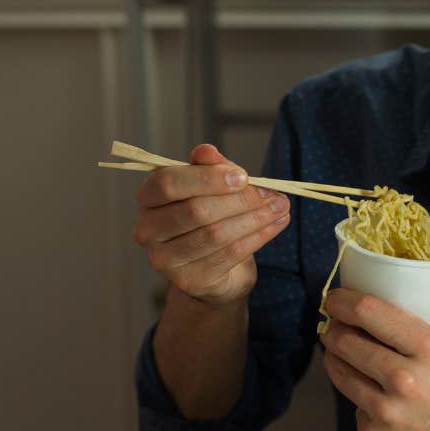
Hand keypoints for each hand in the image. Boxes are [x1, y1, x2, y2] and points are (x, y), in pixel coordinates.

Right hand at [132, 144, 288, 305]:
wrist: (212, 266)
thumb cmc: (208, 215)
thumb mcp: (210, 185)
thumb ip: (209, 167)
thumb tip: (207, 151)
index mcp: (148, 198)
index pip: (168, 183)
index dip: (207, 179)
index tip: (242, 176)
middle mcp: (148, 230)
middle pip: (196, 211)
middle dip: (240, 200)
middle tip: (272, 194)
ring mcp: (165, 259)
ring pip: (215, 234)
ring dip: (255, 219)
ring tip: (281, 207)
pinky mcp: (189, 279)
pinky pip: (228, 255)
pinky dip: (257, 237)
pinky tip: (275, 225)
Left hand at [318, 289, 429, 430]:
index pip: (369, 312)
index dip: (343, 301)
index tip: (335, 298)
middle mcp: (403, 380)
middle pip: (346, 342)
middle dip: (333, 329)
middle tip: (333, 326)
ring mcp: (386, 413)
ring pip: (342, 375)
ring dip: (336, 360)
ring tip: (339, 354)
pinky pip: (357, 410)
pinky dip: (363, 401)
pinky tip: (374, 398)